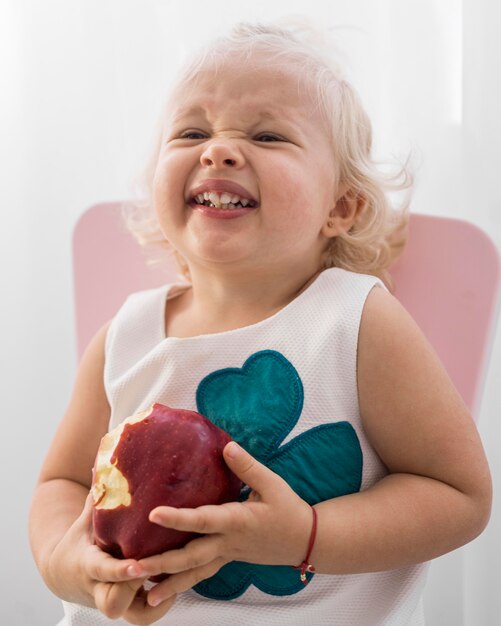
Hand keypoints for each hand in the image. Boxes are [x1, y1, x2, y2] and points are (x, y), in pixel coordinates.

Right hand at [48, 493, 175, 623]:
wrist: (65, 572)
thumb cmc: (81, 538)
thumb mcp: (86, 518)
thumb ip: (99, 494)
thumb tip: (103, 461)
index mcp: (90, 565)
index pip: (104, 572)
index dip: (121, 572)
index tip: (138, 565)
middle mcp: (100, 588)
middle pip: (115, 604)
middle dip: (136, 591)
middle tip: (160, 570)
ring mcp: (115, 600)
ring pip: (137, 616)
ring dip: (157, 603)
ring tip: (176, 580)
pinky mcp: (128, 607)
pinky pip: (147, 614)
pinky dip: (162, 604)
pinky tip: (176, 581)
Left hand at [140, 442, 312, 607]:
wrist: (305, 540)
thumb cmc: (288, 509)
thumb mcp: (273, 484)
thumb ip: (248, 467)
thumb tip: (226, 446)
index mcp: (238, 521)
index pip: (204, 520)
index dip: (178, 518)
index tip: (153, 514)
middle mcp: (228, 543)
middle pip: (191, 557)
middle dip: (161, 564)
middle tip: (131, 568)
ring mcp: (227, 555)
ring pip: (194, 573)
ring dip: (168, 584)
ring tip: (143, 595)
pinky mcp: (227, 559)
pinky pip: (201, 574)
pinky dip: (182, 583)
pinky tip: (164, 589)